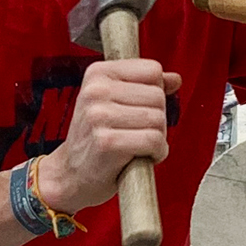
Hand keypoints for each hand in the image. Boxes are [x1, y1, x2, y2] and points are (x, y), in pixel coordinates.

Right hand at [33, 58, 180, 215]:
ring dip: (157, 138)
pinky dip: (156, 153)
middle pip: (158, 96)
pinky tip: (140, 157)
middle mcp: (96, 90)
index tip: (138, 110)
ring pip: (158, 119)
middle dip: (157, 119)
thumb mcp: (114, 103)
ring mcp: (99, 116)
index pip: (152, 70)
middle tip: (137, 133)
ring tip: (137, 146)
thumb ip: (145, 87)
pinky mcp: (107, 142)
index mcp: (98, 73)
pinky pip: (153, 141)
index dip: (155, 94)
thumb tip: (175, 79)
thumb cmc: (95, 139)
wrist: (70, 174)